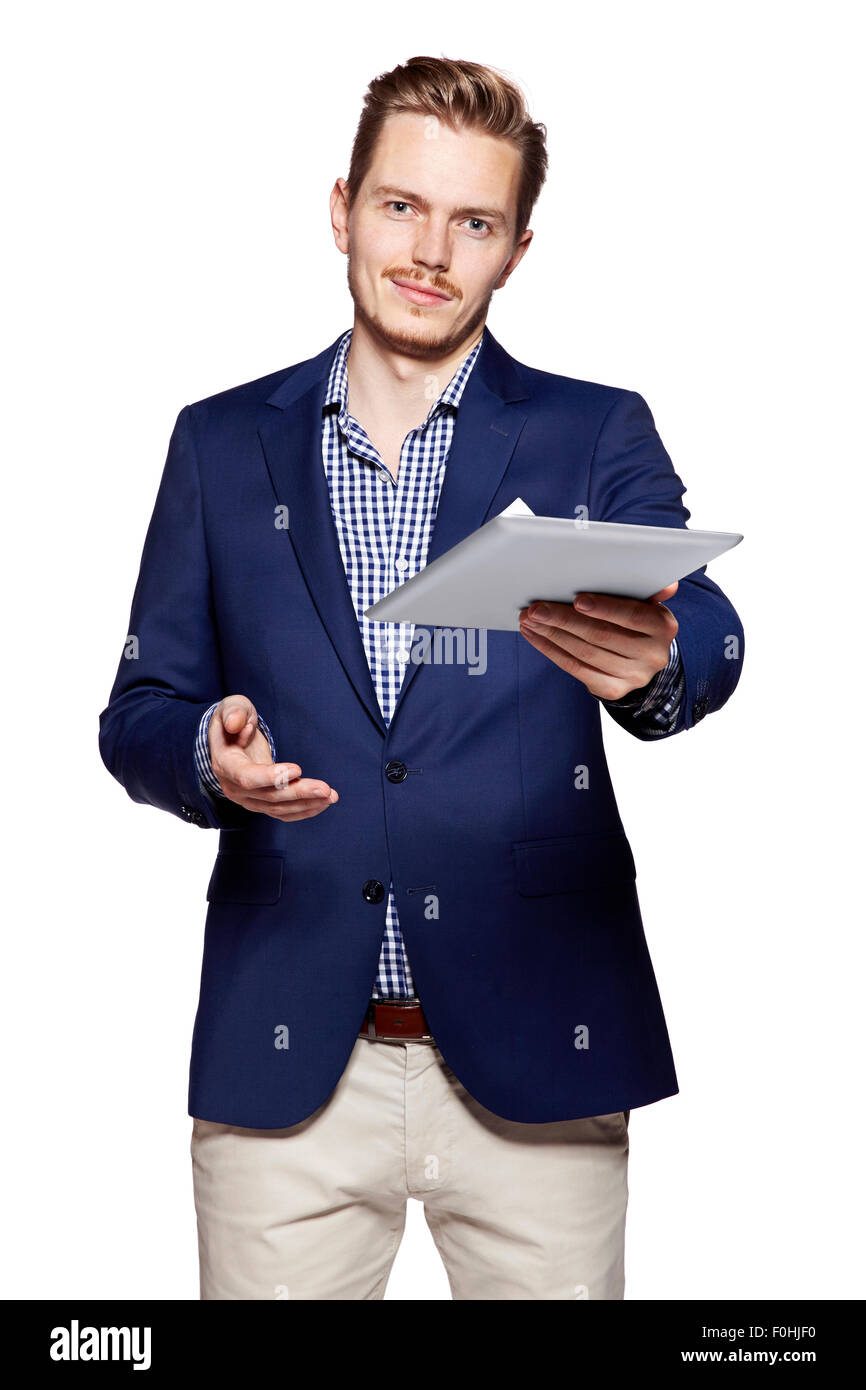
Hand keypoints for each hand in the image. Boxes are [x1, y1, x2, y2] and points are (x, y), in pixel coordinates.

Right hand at [208, 694, 338, 821]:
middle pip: (269, 796)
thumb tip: (236, 723)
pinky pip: (283, 813)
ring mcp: (248, 799)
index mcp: (226, 765)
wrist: (231, 739)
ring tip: (330, 795)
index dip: (271, 777)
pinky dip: (304, 810)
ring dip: (307, 803)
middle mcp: (234, 788)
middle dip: (298, 793)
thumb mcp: (231, 707)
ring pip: (279, 808)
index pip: (246, 777)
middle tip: (324, 789)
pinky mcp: (262, 804)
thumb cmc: (235, 720)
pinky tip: (322, 804)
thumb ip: (234, 712)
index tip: (297, 769)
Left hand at [518, 583, 678, 700]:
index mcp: (663, 627)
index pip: (632, 616)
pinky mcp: (613, 690)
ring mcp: (633, 676)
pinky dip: (551, 651)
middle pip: (601, 635)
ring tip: (530, 620)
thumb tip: (666, 585)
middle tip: (536, 609)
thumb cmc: (636, 620)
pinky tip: (536, 636)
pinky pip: (576, 669)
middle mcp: (652, 655)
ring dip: (551, 635)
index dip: (605, 608)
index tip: (577, 599)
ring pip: (584, 653)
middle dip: (564, 620)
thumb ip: (648, 590)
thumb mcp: (646, 601)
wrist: (643, 658)